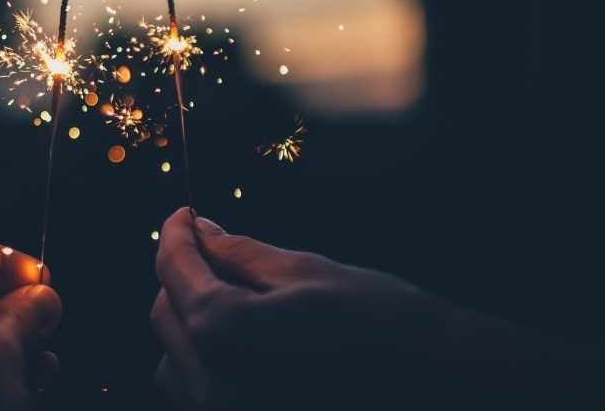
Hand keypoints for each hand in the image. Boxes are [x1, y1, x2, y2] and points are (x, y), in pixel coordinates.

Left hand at [151, 208, 537, 408]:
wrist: (440, 386)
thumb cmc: (381, 323)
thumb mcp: (306, 273)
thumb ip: (238, 254)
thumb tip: (200, 230)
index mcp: (224, 334)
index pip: (175, 271)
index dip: (176, 234)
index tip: (184, 215)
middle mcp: (212, 385)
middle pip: (165, 314)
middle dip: (183, 275)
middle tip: (213, 248)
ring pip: (173, 358)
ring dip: (190, 321)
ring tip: (232, 296)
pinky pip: (196, 391)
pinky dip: (204, 360)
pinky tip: (241, 341)